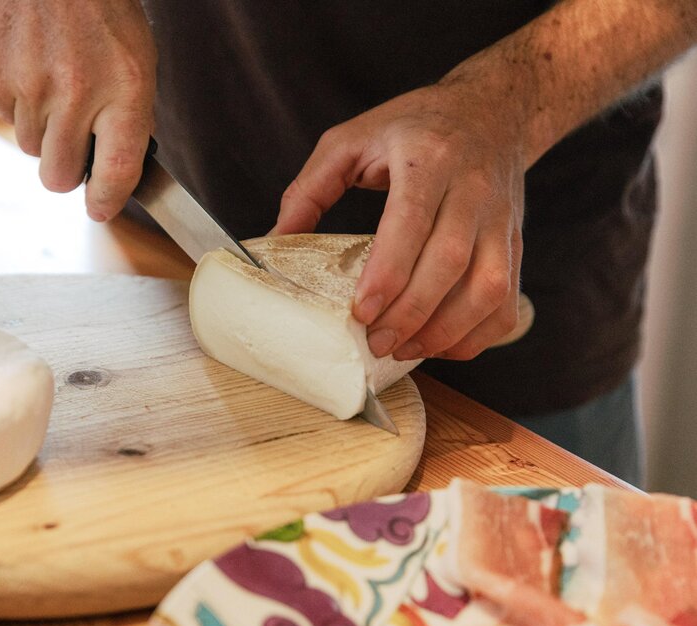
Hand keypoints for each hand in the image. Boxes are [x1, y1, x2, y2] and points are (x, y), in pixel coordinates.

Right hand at [0, 0, 155, 220]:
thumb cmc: (101, 6)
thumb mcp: (137, 57)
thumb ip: (130, 115)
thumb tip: (117, 165)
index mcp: (125, 89)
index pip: (117, 171)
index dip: (107, 200)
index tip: (101, 207)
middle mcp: (76, 92)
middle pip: (59, 177)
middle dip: (67, 172)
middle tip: (74, 147)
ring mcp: (30, 85)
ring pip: (31, 150)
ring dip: (44, 133)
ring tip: (55, 88)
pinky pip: (8, 117)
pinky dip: (21, 104)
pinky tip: (33, 68)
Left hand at [273, 78, 524, 361]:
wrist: (492, 111)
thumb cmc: (412, 127)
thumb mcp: (350, 140)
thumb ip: (309, 189)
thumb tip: (275, 242)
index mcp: (427, 157)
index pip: (413, 220)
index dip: (389, 272)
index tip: (362, 311)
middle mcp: (472, 187)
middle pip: (451, 260)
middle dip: (412, 312)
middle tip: (376, 342)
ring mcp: (501, 218)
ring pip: (489, 286)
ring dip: (447, 329)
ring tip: (405, 349)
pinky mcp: (516, 242)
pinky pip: (507, 300)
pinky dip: (478, 334)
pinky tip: (442, 344)